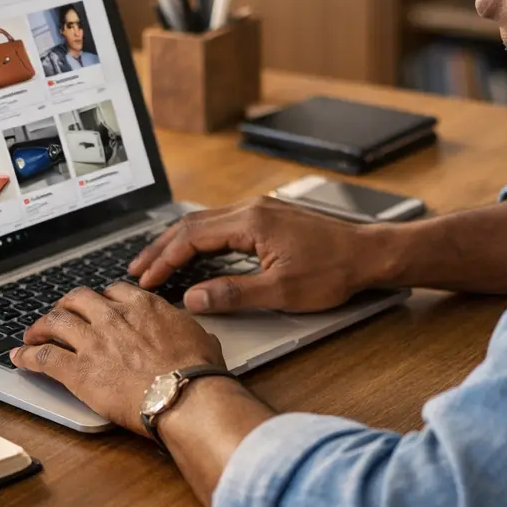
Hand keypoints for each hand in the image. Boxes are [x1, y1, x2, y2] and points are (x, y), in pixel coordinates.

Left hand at [11, 283, 225, 434]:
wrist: (184, 395)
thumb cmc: (198, 372)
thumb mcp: (201, 337)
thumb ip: (186, 329)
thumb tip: (193, 332)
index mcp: (144, 306)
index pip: (114, 291)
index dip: (102, 299)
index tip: (98, 307)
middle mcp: (114, 317)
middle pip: (78, 299)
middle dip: (66, 305)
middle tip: (61, 315)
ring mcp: (93, 341)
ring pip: (55, 321)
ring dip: (40, 326)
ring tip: (32, 333)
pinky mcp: (78, 370)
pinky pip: (44, 356)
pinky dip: (28, 355)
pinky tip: (20, 357)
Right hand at [128, 197, 388, 313]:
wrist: (370, 254)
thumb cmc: (334, 271)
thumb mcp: (282, 291)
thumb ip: (233, 294)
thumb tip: (193, 298)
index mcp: (251, 222)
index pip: (192, 238)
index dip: (164, 260)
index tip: (146, 281)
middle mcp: (251, 209)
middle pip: (192, 224)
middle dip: (161, 248)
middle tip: (137, 270)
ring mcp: (260, 211)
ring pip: (205, 222)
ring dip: (178, 242)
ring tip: (156, 262)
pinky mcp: (268, 218)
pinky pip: (221, 224)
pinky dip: (199, 239)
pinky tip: (193, 253)